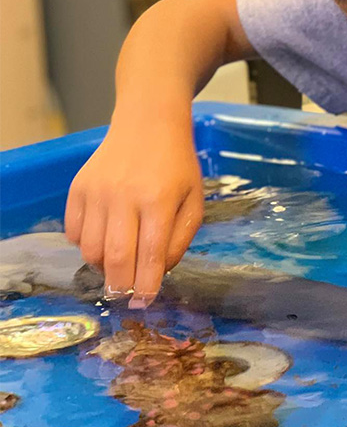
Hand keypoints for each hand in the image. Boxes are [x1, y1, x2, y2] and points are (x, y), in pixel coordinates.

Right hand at [64, 115, 203, 308]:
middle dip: (121, 285)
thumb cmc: (177, 166)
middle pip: (116, 257)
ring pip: (90, 249)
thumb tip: (160, 272)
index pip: (150, 254)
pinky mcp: (77, 188)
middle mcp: (124, 196)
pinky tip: (103, 238)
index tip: (145, 302)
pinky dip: (85, 244)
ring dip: (103, 267)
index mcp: (158, 200)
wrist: (148, 124)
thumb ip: (180, 238)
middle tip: (126, 296)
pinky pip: (73, 231)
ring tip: (118, 264)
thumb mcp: (193, 200)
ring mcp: (96, 191)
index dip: (147, 284)